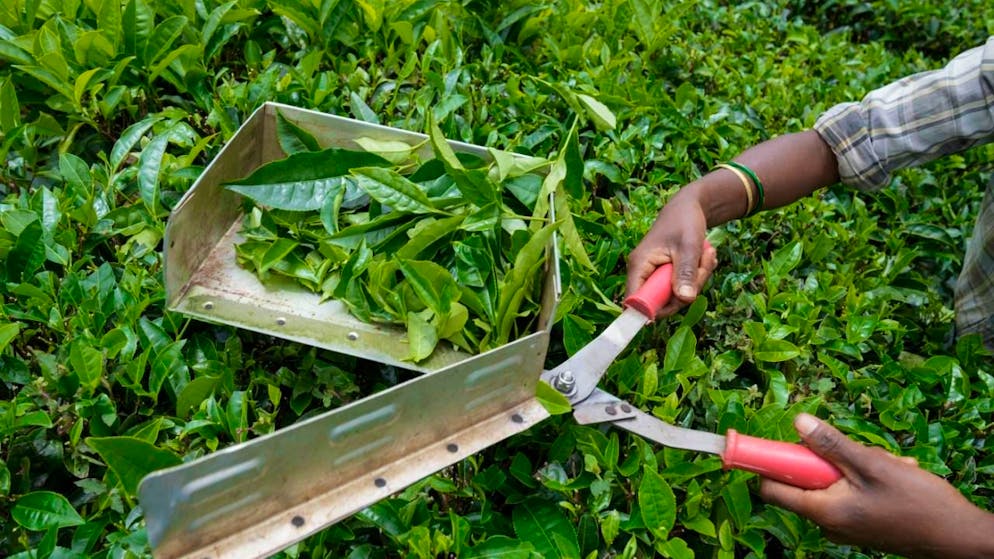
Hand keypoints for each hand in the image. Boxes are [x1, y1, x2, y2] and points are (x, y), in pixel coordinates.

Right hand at [625, 190, 716, 317]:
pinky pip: (683, 287)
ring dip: (697, 280)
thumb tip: (685, 299)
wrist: (689, 207)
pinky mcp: (667, 275)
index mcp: (639, 265)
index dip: (650, 310)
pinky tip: (704, 258)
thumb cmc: (684, 221)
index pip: (635, 299)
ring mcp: (655, 274)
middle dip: (687, 289)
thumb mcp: (689, 246)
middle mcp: (643, 272)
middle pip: (662, 301)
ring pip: (677, 295)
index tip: (677, 305)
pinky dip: (698, 276)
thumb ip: (686, 273)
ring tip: (705, 256)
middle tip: (703, 268)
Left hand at [760, 414, 993, 558]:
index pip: (771, 488)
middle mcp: (828, 523)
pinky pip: (849, 491)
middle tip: (860, 454)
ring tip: (887, 465)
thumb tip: (798, 422)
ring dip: (855, 465)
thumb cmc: (918, 503)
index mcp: (823, 512)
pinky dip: (867, 477)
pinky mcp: (860, 522)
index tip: (777, 440)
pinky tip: (894, 475)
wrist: (959, 537)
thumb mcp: (872, 465)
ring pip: (832, 480)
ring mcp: (844, 524)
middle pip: (805, 479)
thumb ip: (831, 444)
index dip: (769, 462)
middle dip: (828, 458)